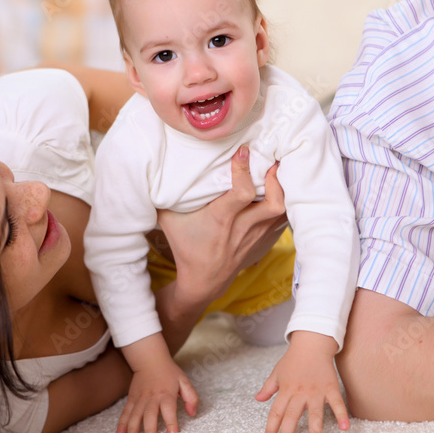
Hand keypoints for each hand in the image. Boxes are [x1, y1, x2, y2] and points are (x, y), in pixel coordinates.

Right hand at [117, 335, 198, 432]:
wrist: (149, 359)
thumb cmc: (169, 372)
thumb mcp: (184, 381)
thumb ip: (191, 397)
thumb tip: (192, 414)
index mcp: (166, 394)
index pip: (169, 409)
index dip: (171, 421)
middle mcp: (152, 397)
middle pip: (150, 414)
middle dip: (149, 429)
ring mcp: (140, 398)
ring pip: (135, 414)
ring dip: (132, 429)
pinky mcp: (132, 398)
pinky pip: (126, 412)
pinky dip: (122, 423)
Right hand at [156, 145, 287, 311]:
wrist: (203, 281)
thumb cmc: (185, 247)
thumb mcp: (167, 221)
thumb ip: (160, 196)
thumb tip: (149, 169)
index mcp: (220, 219)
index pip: (241, 193)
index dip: (244, 171)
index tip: (243, 151)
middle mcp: (242, 227)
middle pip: (273, 204)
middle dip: (276, 180)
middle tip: (273, 159)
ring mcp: (255, 235)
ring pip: (282, 212)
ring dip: (284, 190)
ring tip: (280, 170)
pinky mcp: (263, 241)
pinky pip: (282, 220)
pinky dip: (285, 204)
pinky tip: (282, 191)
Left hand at [255, 331, 349, 432]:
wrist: (311, 343)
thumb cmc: (293, 359)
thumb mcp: (277, 372)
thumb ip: (268, 388)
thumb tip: (258, 399)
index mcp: (285, 390)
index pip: (275, 412)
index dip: (271, 428)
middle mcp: (299, 392)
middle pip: (292, 416)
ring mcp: (316, 391)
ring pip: (315, 413)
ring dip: (315, 431)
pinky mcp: (330, 387)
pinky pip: (337, 403)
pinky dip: (341, 415)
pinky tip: (344, 428)